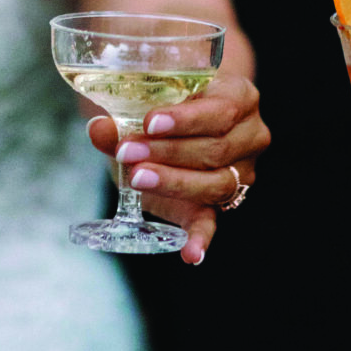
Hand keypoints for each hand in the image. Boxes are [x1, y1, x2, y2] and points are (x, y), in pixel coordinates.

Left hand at [88, 74, 269, 264]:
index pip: (220, 111)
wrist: (178, 124)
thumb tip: (100, 128)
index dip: (186, 119)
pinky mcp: (222, 203)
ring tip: (137, 178)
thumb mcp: (151, 103)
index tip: (150, 123)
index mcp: (240, 97)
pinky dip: (201, 239)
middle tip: (128, 151)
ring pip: (215, 183)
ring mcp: (243, 172)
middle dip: (168, 151)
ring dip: (173, 182)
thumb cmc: (169, 105)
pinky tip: (191, 253)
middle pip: (216, 149)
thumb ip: (125, 116)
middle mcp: (251, 134)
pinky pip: (214, 222)